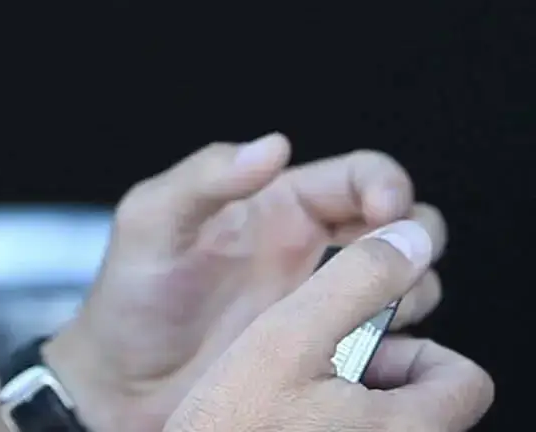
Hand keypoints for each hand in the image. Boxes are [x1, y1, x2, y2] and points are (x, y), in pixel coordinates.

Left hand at [42, 135, 449, 431]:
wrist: (119, 390)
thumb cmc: (128, 301)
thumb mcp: (151, 224)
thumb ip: (206, 177)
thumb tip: (273, 145)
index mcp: (280, 204)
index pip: (360, 175)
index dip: (387, 184)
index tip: (387, 210)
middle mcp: (313, 251)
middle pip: (404, 225)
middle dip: (416, 237)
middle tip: (398, 264)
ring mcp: (324, 308)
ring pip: (409, 283)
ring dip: (414, 292)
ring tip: (379, 316)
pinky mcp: (328, 359)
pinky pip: (391, 346)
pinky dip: (404, 347)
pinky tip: (377, 358)